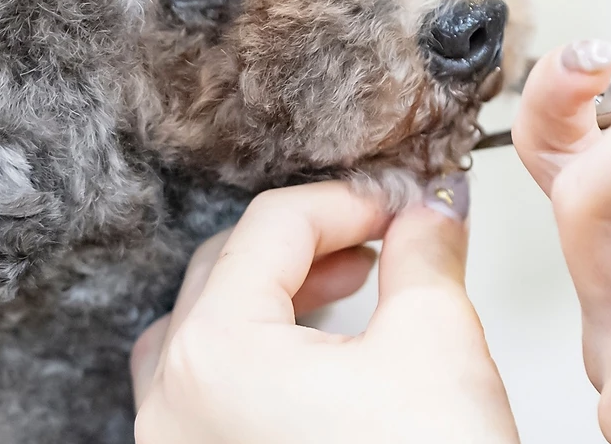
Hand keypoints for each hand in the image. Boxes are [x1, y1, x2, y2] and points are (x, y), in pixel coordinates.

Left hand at [130, 179, 518, 443]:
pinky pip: (209, 395)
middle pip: (227, 272)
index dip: (349, 200)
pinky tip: (319, 361)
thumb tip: (429, 213)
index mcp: (214, 357)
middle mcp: (173, 410)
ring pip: (205, 334)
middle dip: (313, 244)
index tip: (402, 204)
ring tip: (347, 289)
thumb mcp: (438, 341)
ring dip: (276, 296)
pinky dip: (260, 355)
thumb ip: (424, 252)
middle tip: (382, 237)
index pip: (272, 226)